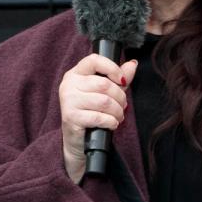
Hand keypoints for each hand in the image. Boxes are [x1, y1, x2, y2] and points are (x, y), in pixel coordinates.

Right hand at [58, 55, 137, 184]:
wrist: (77, 140)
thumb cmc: (90, 113)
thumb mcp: (104, 93)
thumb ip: (117, 78)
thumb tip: (132, 64)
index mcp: (75, 74)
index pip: (94, 60)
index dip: (112, 68)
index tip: (123, 81)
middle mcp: (68, 84)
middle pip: (104, 84)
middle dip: (120, 97)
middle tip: (123, 107)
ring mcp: (68, 100)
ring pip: (104, 101)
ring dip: (117, 111)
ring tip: (118, 116)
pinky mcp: (71, 117)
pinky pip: (99, 117)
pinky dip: (111, 122)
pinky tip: (112, 124)